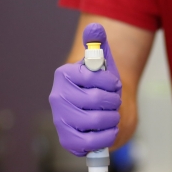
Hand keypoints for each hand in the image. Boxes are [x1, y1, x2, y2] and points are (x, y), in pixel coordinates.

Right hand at [49, 23, 121, 155]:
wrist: (100, 107)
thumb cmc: (101, 83)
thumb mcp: (102, 60)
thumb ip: (98, 43)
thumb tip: (96, 28)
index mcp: (65, 74)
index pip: (94, 77)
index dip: (111, 82)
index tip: (113, 84)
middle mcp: (57, 96)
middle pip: (96, 100)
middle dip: (113, 101)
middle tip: (114, 101)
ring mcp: (60, 119)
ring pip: (95, 121)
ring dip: (112, 118)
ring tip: (111, 115)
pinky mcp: (67, 140)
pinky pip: (91, 142)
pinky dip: (106, 136)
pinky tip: (109, 130)